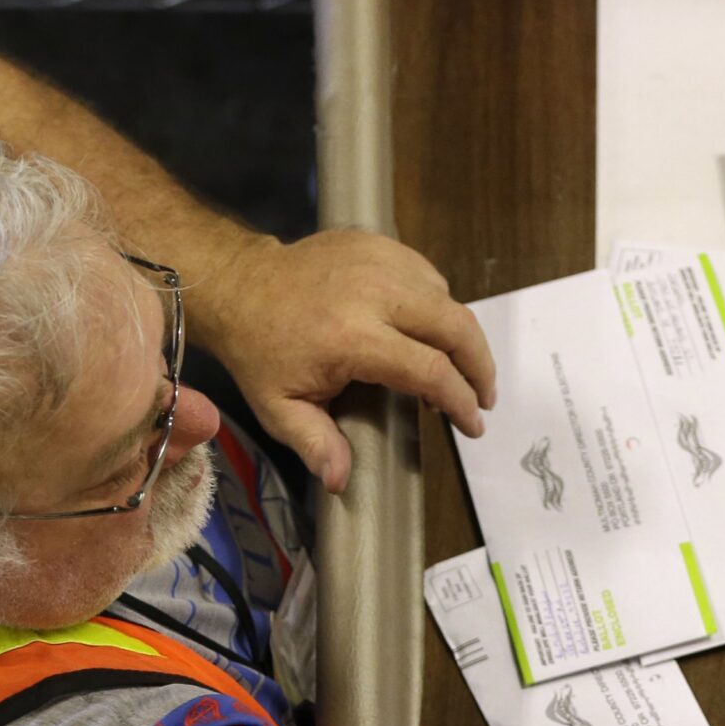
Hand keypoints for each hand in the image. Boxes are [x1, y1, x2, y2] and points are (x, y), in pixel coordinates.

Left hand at [200, 229, 496, 492]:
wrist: (240, 284)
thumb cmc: (261, 352)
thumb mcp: (278, 408)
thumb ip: (315, 444)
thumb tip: (341, 482)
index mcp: (353, 337)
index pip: (431, 370)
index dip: (461, 401)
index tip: (472, 425)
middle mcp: (375, 293)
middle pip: (456, 327)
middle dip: (481, 367)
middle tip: (484, 397)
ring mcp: (380, 261)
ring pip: (448, 299)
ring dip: (460, 337)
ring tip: (456, 370)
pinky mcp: (380, 243)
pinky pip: (429, 276)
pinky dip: (439, 306)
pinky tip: (429, 332)